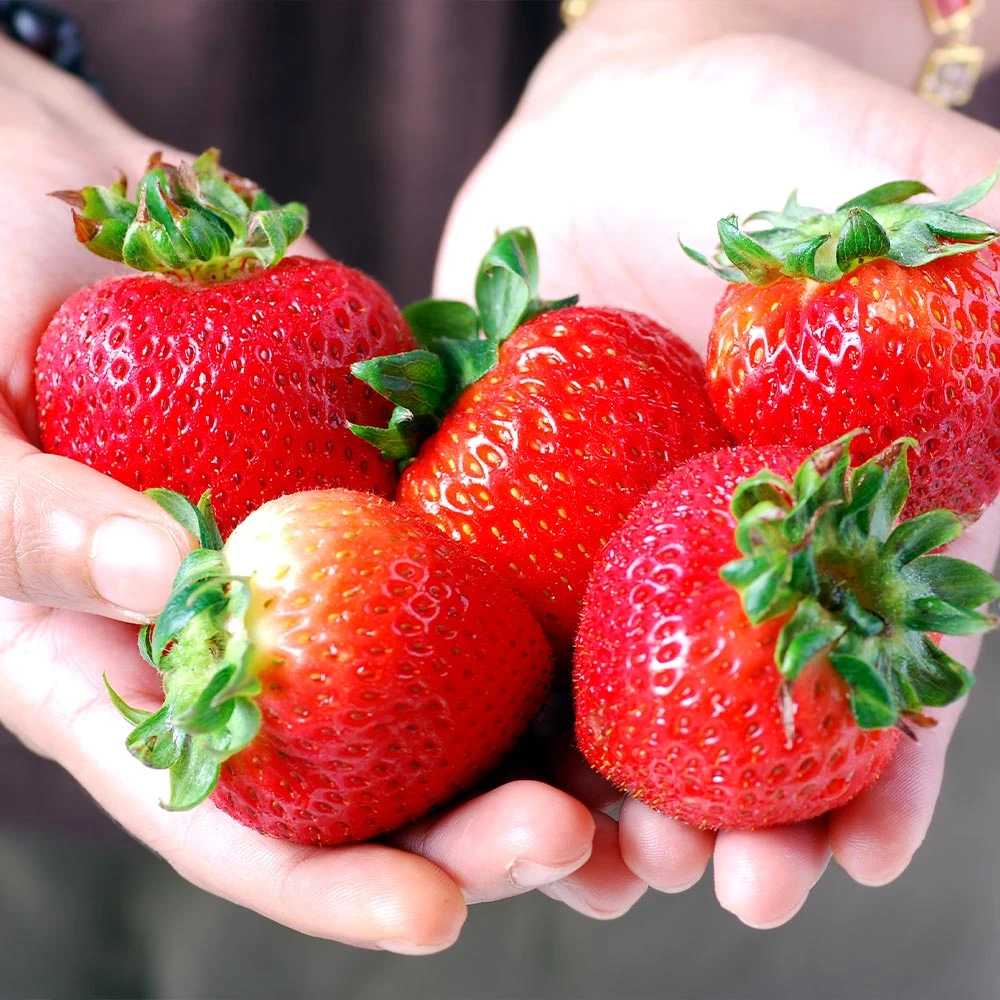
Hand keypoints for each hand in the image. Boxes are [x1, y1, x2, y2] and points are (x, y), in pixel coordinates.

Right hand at [0, 40, 644, 951]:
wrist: (61, 205)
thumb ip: (36, 518)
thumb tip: (172, 579)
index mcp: (132, 673)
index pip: (234, 820)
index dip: (328, 883)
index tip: (436, 920)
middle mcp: (252, 637)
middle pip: (373, 775)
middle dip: (474, 827)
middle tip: (581, 842)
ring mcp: (335, 561)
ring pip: (452, 682)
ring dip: (548, 740)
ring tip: (650, 789)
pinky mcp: (394, 482)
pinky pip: (482, 544)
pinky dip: (554, 591)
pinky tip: (633, 620)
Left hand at [435, 6, 999, 927]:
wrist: (616, 126)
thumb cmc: (773, 138)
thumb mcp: (899, 193)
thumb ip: (991, 275)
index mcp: (845, 511)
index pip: (883, 669)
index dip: (886, 777)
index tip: (864, 860)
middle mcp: (738, 550)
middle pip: (746, 714)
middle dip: (744, 817)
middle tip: (727, 887)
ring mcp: (625, 542)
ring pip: (625, 701)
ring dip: (620, 798)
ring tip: (609, 868)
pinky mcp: (527, 518)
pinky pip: (516, 626)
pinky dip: (509, 707)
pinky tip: (497, 775)